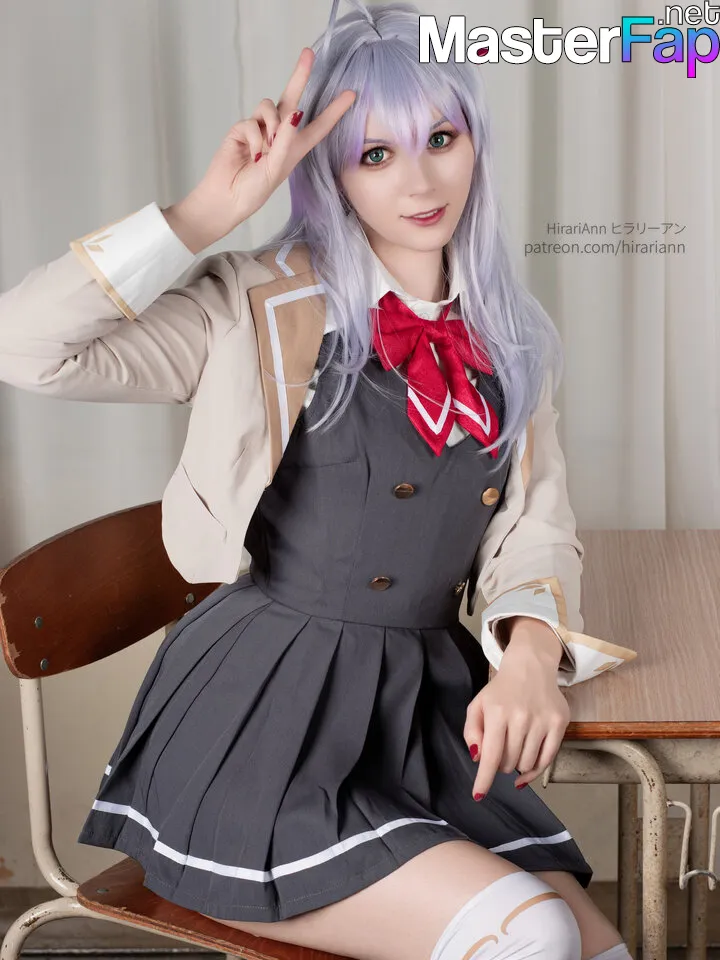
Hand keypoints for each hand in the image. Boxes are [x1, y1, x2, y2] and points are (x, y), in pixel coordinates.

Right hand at [178, 47, 355, 244]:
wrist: (226, 199)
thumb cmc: (254, 191)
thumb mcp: (277, 168)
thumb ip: (286, 141)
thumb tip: (295, 112)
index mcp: (295, 148)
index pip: (319, 126)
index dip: (335, 111)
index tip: (351, 94)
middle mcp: (279, 136)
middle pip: (292, 99)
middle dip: (300, 75)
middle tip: (309, 52)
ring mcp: (260, 130)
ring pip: (269, 106)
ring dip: (272, 123)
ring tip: (266, 148)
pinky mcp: (242, 129)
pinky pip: (252, 121)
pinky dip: (254, 137)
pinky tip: (251, 155)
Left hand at [463, 623, 570, 796]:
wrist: (530, 666)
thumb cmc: (500, 690)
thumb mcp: (478, 705)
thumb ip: (472, 731)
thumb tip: (478, 758)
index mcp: (497, 712)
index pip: (491, 755)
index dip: (484, 779)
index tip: (478, 795)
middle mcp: (521, 717)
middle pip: (508, 763)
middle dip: (501, 765)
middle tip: (501, 750)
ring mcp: (542, 721)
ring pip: (526, 764)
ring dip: (517, 765)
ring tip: (515, 749)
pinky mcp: (559, 723)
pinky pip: (547, 760)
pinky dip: (534, 770)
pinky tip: (526, 770)